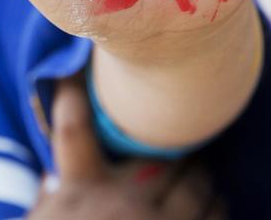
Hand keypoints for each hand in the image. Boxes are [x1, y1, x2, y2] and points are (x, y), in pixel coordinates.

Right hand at [28, 79, 224, 219]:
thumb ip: (51, 207)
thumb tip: (52, 184)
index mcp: (77, 195)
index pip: (73, 130)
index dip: (72, 93)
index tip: (75, 66)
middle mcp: (121, 204)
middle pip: (155, 154)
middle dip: (174, 145)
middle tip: (182, 134)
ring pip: (195, 184)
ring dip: (203, 176)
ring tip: (204, 173)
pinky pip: (215, 219)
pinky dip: (218, 211)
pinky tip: (218, 207)